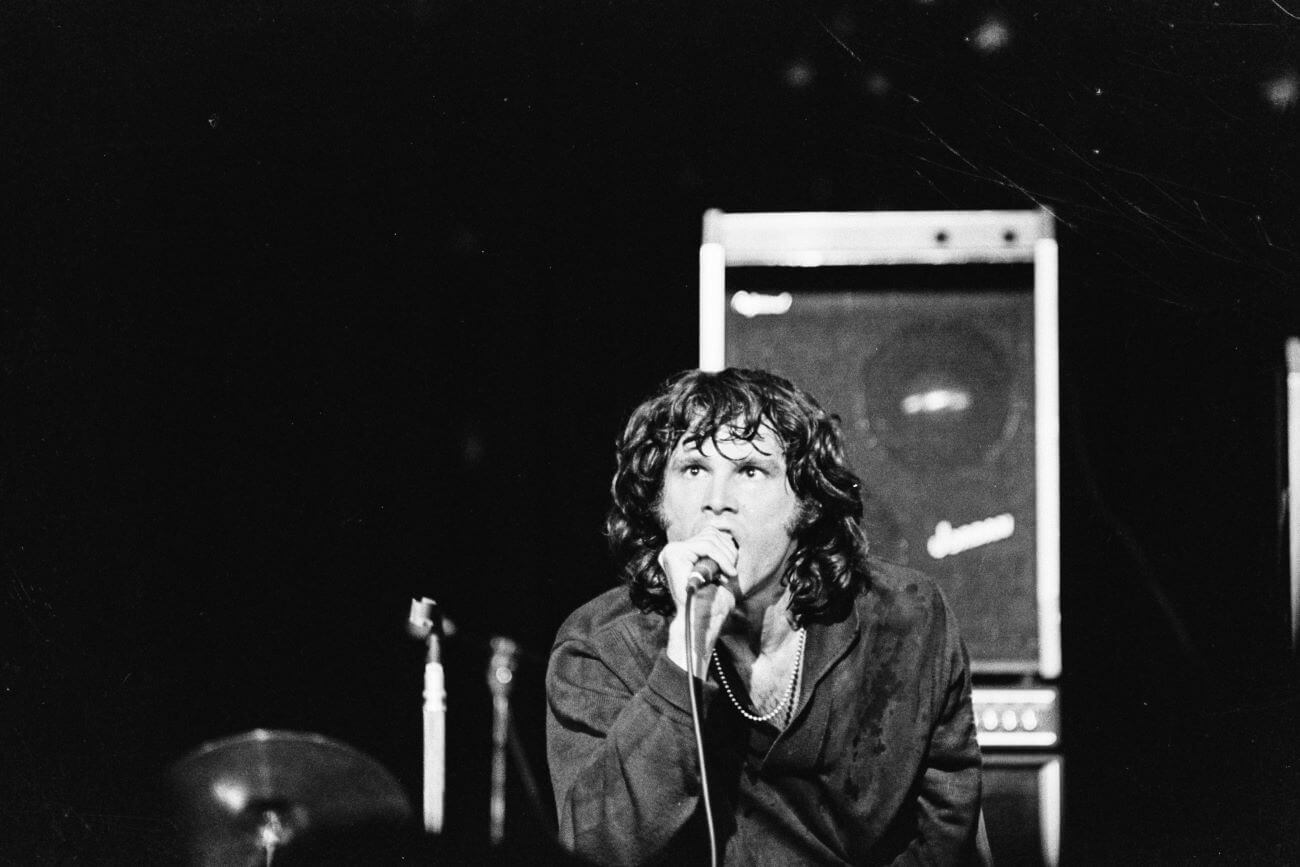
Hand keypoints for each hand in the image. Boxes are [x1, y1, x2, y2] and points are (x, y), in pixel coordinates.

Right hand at [660, 528, 738, 677]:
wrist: (702, 621)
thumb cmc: (713, 603)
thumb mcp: (721, 572)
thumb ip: (721, 551)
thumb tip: (728, 529)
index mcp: (683, 554)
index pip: (710, 534)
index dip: (727, 548)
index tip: (731, 570)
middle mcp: (674, 551)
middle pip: (710, 533)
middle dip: (728, 552)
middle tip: (731, 573)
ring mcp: (671, 551)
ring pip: (710, 538)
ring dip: (726, 557)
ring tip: (727, 575)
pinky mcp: (673, 554)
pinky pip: (706, 546)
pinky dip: (721, 558)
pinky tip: (727, 573)